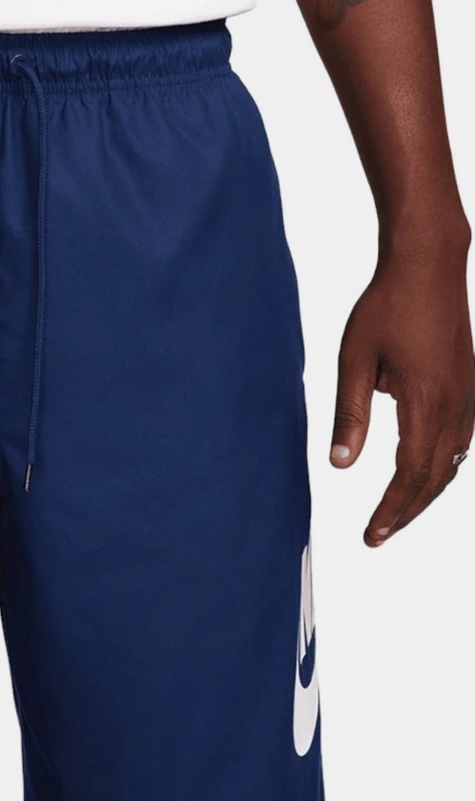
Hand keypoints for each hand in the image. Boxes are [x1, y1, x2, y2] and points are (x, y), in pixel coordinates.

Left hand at [331, 239, 474, 546]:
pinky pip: (464, 440)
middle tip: (378, 535)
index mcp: (426, 401)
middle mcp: (457, 403)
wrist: (428, 265)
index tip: (372, 534)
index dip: (392, 509)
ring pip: (454, 462)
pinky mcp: (472, 385)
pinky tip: (427, 475)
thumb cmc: (386, 308)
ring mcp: (470, 394)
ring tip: (397, 514)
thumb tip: (339, 464)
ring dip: (426, 493)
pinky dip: (444, 467)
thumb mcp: (354, 362)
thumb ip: (349, 416)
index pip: (411, 474)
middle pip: (436, 477)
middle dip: (406, 511)